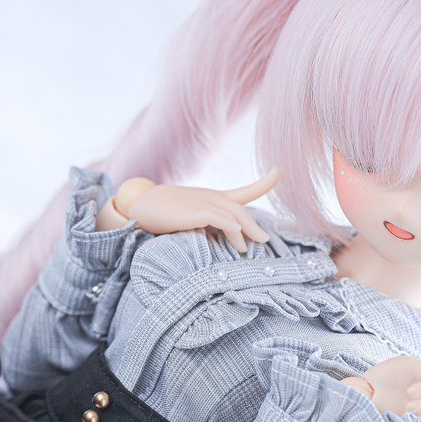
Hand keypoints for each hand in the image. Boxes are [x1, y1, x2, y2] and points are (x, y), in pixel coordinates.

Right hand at [114, 170, 279, 252]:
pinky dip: (233, 230)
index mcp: (212, 198)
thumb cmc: (163, 213)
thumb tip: (220, 242)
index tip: (279, 172)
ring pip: (235, 216)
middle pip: (240, 209)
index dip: (264, 182)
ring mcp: (204, 203)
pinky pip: (222, 220)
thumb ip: (205, 225)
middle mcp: (212, 198)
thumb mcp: (188, 215)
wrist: (141, 206)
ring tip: (247, 249)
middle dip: (254, 225)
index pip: (245, 189)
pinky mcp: (197, 213)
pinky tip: (238, 241)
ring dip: (246, 233)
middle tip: (264, 240)